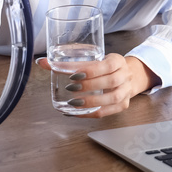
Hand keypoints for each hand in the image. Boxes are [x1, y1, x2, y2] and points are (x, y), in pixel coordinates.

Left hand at [35, 53, 157, 117]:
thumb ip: (69, 62)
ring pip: (112, 98)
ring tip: (74, 103)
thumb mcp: (94, 58)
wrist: (130, 75)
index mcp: (118, 60)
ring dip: (92, 101)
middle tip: (71, 87)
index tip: (73, 74)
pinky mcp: (123, 105)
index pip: (106, 65)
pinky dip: (92, 113)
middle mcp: (125, 76)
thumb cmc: (105, 66)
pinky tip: (78, 112)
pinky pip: (108, 111)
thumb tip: (41, 62)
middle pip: (110, 82)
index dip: (90, 71)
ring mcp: (126, 92)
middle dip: (89, 85)